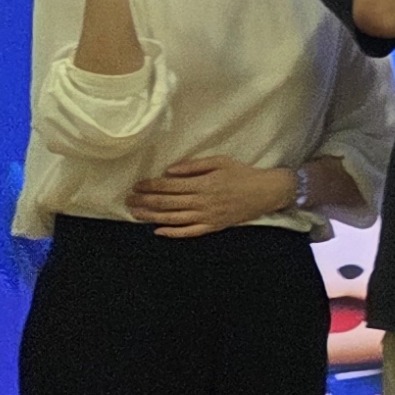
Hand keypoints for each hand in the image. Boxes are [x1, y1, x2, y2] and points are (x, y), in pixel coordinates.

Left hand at [128, 157, 294, 238]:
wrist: (266, 192)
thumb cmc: (242, 173)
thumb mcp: (219, 161)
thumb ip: (193, 166)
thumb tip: (169, 171)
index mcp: (203, 183)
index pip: (169, 185)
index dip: (150, 185)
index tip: (136, 185)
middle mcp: (202, 201)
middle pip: (167, 203)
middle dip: (145, 201)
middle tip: (128, 200)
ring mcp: (207, 216)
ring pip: (173, 218)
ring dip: (152, 217)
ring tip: (135, 214)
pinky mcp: (213, 227)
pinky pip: (189, 232)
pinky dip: (172, 233)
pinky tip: (157, 231)